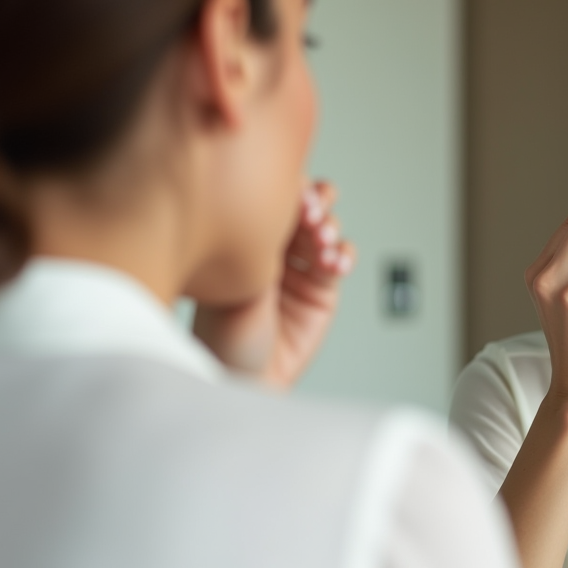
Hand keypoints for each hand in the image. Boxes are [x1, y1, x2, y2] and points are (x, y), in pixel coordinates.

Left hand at [193, 180, 355, 387]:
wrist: (244, 378)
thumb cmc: (223, 337)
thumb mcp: (237, 282)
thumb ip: (262, 247)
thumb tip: (279, 205)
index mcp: (244, 239)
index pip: (271, 200)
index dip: (288, 189)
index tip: (294, 192)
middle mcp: (274, 249)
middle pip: (304, 208)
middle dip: (315, 203)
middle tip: (312, 211)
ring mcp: (300, 268)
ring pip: (326, 229)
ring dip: (330, 228)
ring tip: (324, 241)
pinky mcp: (323, 290)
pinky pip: (340, 260)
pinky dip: (343, 255)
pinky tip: (336, 262)